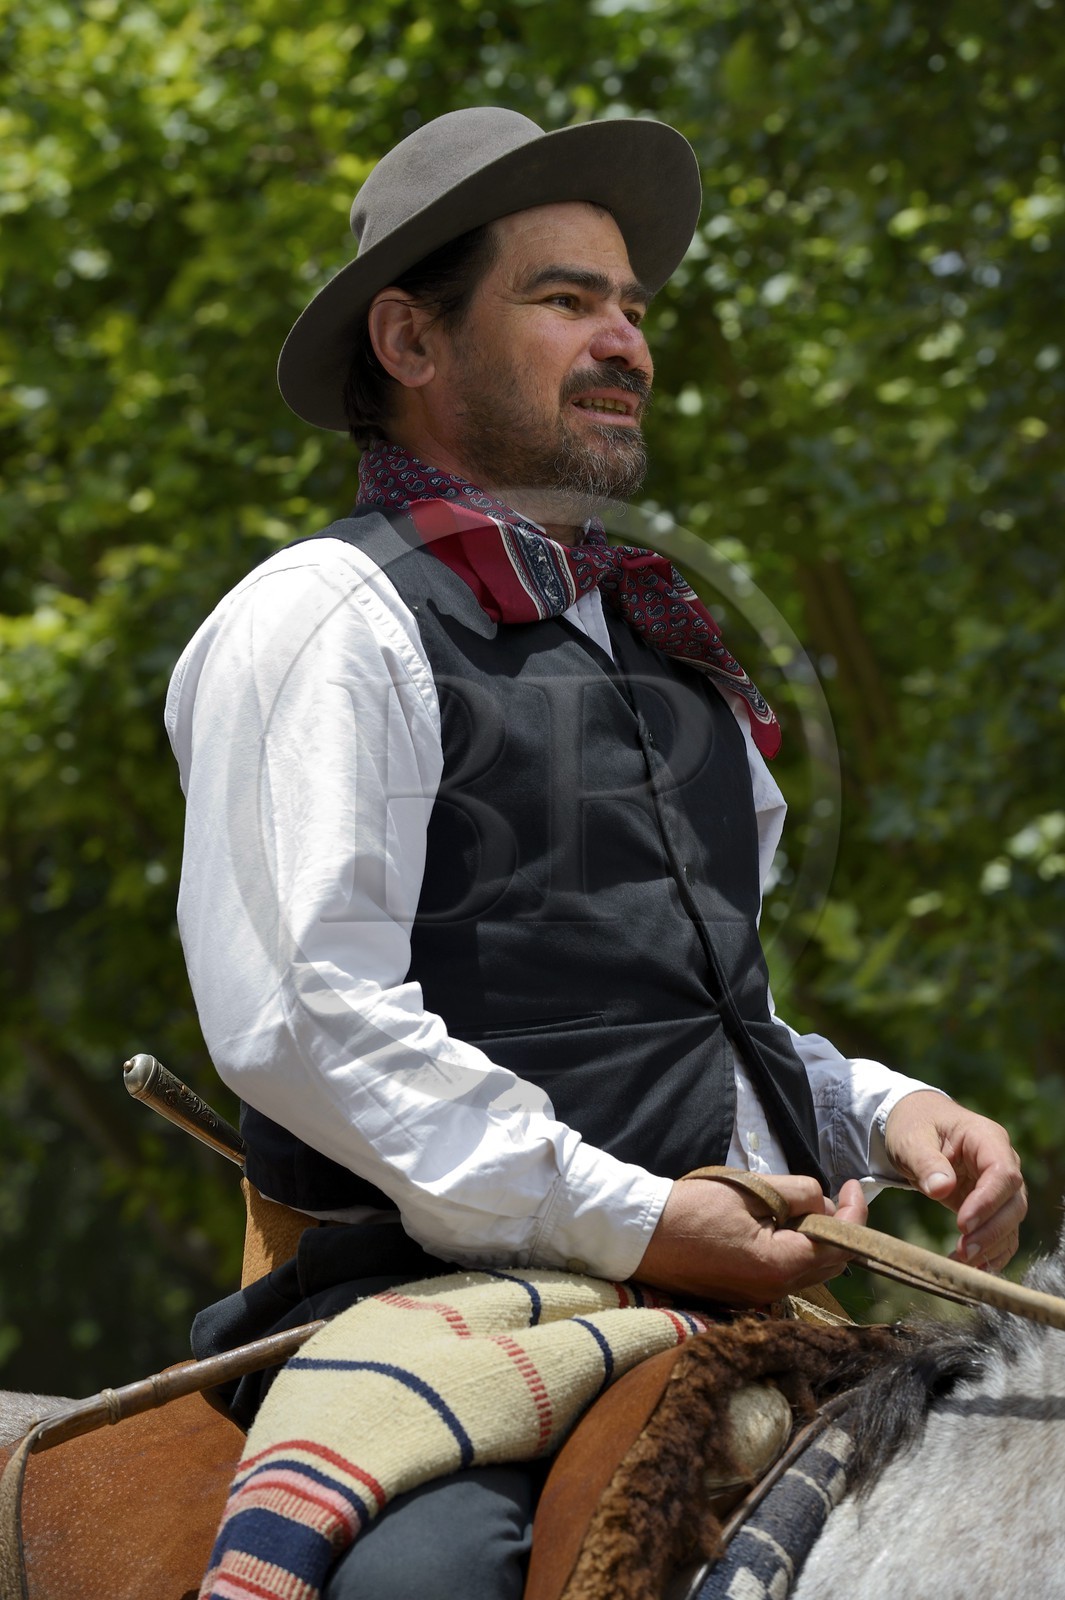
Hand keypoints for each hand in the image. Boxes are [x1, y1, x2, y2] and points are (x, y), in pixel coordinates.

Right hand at [635, 1172, 867, 1304]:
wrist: (638, 1235)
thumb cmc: (691, 1208)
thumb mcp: (750, 1190)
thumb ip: (797, 1195)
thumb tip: (825, 1205)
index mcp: (778, 1266)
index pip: (838, 1245)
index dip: (854, 1214)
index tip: (853, 1185)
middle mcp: (773, 1291)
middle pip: (829, 1264)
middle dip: (838, 1228)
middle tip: (831, 1195)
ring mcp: (757, 1298)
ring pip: (807, 1270)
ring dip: (814, 1240)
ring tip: (799, 1207)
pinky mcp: (742, 1294)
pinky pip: (783, 1273)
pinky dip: (792, 1250)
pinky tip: (777, 1226)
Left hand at [884, 1091, 1025, 1271]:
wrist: (915, 1125)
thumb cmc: (913, 1126)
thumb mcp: (911, 1139)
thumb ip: (926, 1162)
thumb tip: (941, 1188)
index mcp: (987, 1139)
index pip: (1002, 1174)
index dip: (987, 1202)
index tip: (962, 1224)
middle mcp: (1003, 1162)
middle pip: (1014, 1202)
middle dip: (991, 1230)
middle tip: (962, 1251)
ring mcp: (999, 1185)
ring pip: (1011, 1221)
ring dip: (990, 1245)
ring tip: (961, 1262)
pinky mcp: (991, 1204)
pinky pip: (1002, 1231)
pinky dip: (991, 1251)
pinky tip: (972, 1268)